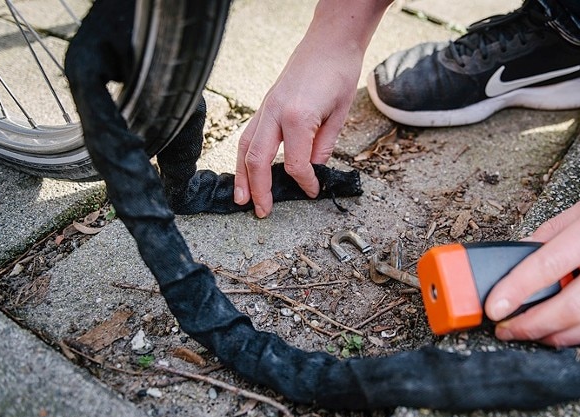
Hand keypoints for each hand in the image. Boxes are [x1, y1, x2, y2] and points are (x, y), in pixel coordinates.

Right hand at [234, 43, 358, 216]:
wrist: (329, 42)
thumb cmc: (338, 73)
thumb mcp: (339, 116)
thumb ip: (322, 147)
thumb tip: (312, 172)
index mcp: (297, 118)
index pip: (296, 164)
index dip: (305, 183)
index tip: (313, 192)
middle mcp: (275, 113)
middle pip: (258, 160)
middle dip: (258, 189)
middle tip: (261, 211)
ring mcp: (266, 107)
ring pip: (245, 147)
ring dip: (241, 175)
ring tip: (241, 198)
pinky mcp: (265, 105)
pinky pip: (249, 134)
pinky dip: (245, 155)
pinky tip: (246, 169)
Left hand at [484, 148, 579, 346]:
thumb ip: (554, 229)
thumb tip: (522, 253)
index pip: (548, 265)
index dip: (517, 290)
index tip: (494, 307)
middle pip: (570, 306)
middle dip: (532, 325)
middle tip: (506, 329)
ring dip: (557, 337)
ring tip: (532, 336)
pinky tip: (567, 334)